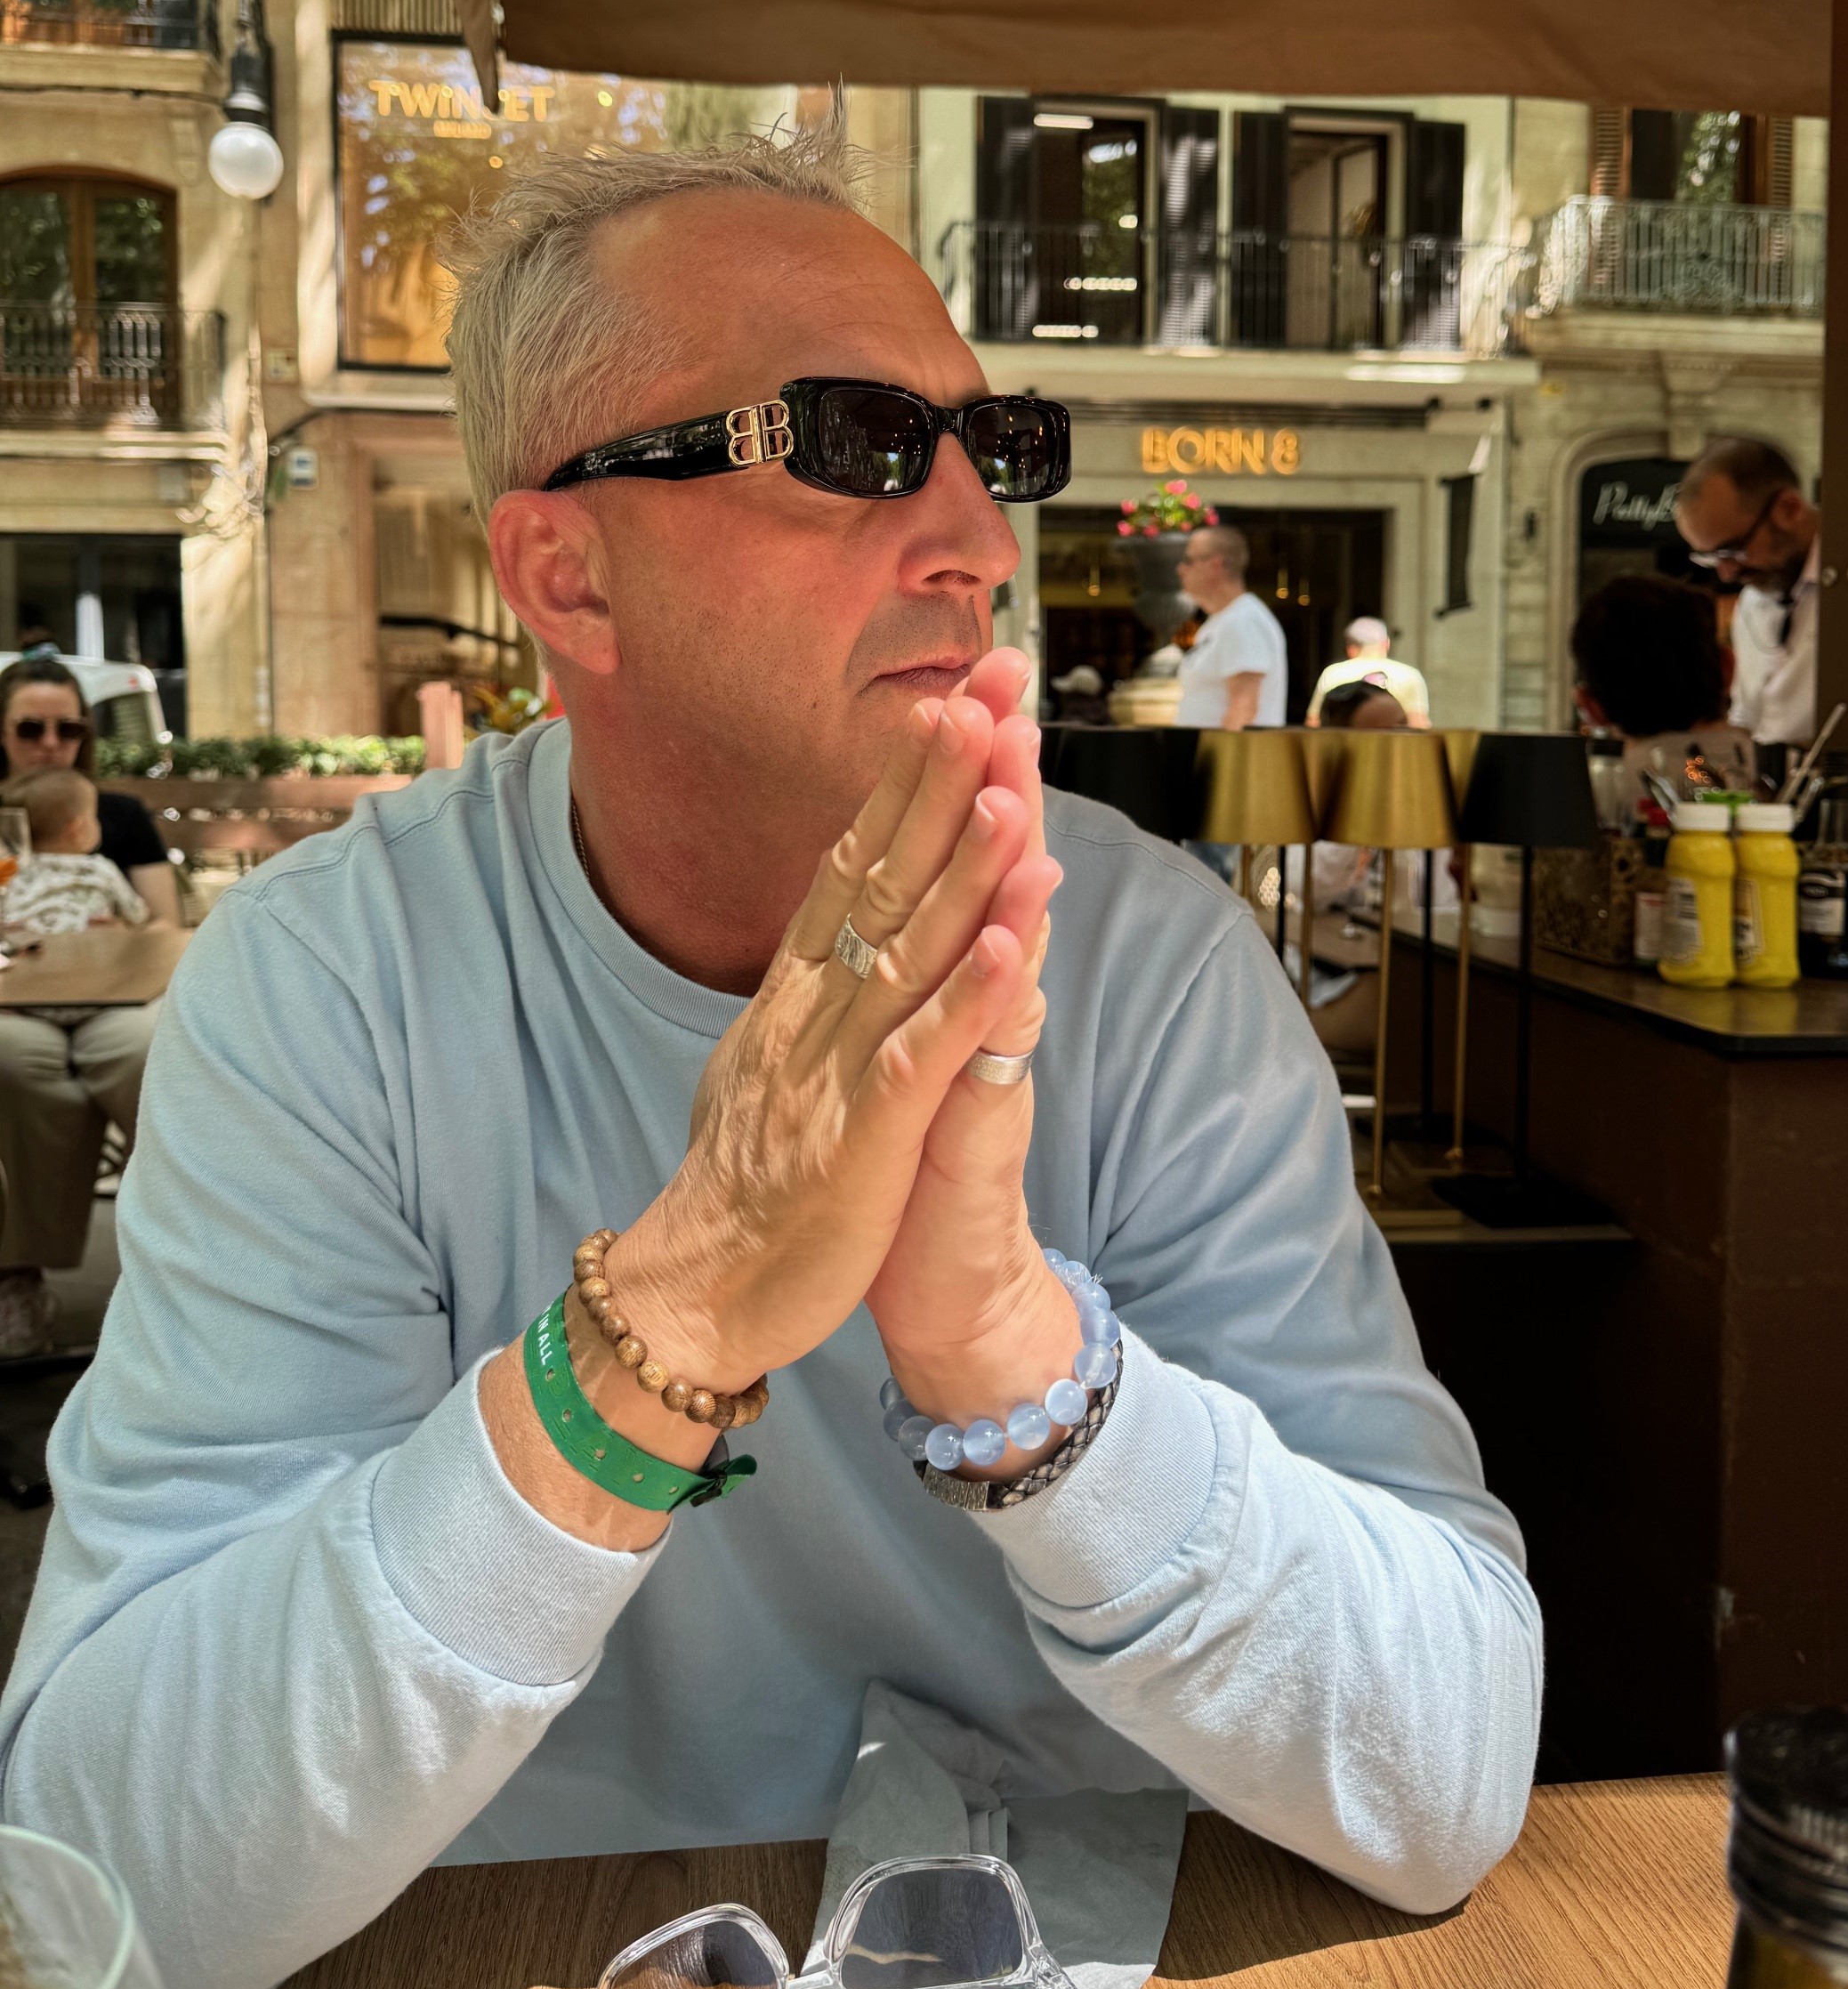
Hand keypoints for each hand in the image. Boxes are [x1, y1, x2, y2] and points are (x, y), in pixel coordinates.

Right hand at [603, 673, 1058, 1415]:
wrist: (695, 1297)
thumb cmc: (745, 1182)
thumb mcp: (768, 1056)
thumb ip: (803, 986)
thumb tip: (824, 918)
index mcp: (795, 989)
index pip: (854, 859)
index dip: (906, 781)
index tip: (951, 702)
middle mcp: (812, 1009)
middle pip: (883, 872)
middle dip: (941, 779)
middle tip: (989, 691)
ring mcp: (834, 1069)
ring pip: (906, 949)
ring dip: (962, 865)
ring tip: (1011, 784)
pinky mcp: (862, 1142)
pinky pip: (916, 1059)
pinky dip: (963, 1000)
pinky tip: (1006, 944)